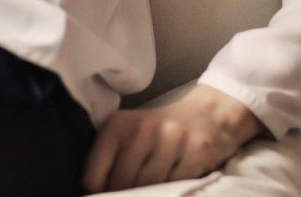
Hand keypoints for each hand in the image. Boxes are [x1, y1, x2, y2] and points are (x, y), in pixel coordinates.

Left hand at [81, 84, 263, 192]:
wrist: (207, 113)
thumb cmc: (160, 129)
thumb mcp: (129, 133)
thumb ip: (110, 160)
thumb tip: (93, 192)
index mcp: (118, 125)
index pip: (94, 175)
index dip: (97, 192)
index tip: (102, 195)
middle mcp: (142, 130)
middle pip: (122, 184)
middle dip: (124, 195)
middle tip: (129, 194)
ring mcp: (170, 140)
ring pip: (149, 186)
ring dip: (149, 194)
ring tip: (150, 190)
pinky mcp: (194, 152)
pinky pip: (175, 185)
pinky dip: (172, 190)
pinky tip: (171, 184)